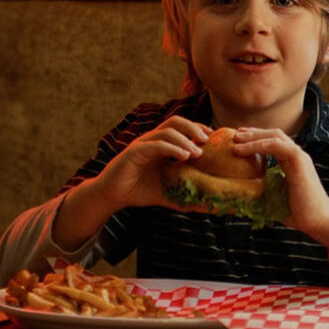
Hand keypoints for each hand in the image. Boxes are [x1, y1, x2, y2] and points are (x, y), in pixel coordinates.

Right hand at [93, 116, 211, 209]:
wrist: (113, 196)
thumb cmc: (141, 191)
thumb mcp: (170, 194)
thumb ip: (189, 197)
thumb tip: (212, 206)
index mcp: (163, 144)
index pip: (183, 129)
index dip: (199, 129)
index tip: (215, 139)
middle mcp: (153, 140)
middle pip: (176, 122)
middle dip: (194, 127)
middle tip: (208, 141)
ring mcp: (143, 144)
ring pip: (167, 130)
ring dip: (185, 139)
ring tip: (197, 152)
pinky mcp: (134, 152)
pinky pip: (154, 144)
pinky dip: (170, 147)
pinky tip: (183, 156)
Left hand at [232, 127, 328, 255]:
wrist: (317, 221)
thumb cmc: (297, 213)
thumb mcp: (272, 199)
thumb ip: (259, 192)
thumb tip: (237, 194)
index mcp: (291, 162)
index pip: (273, 142)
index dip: (256, 138)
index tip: (239, 139)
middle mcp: (296, 156)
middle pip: (273, 135)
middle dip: (253, 133)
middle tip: (235, 134)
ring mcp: (299, 157)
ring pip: (276, 137)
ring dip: (254, 137)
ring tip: (237, 139)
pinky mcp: (300, 161)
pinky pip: (279, 146)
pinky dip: (262, 144)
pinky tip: (248, 148)